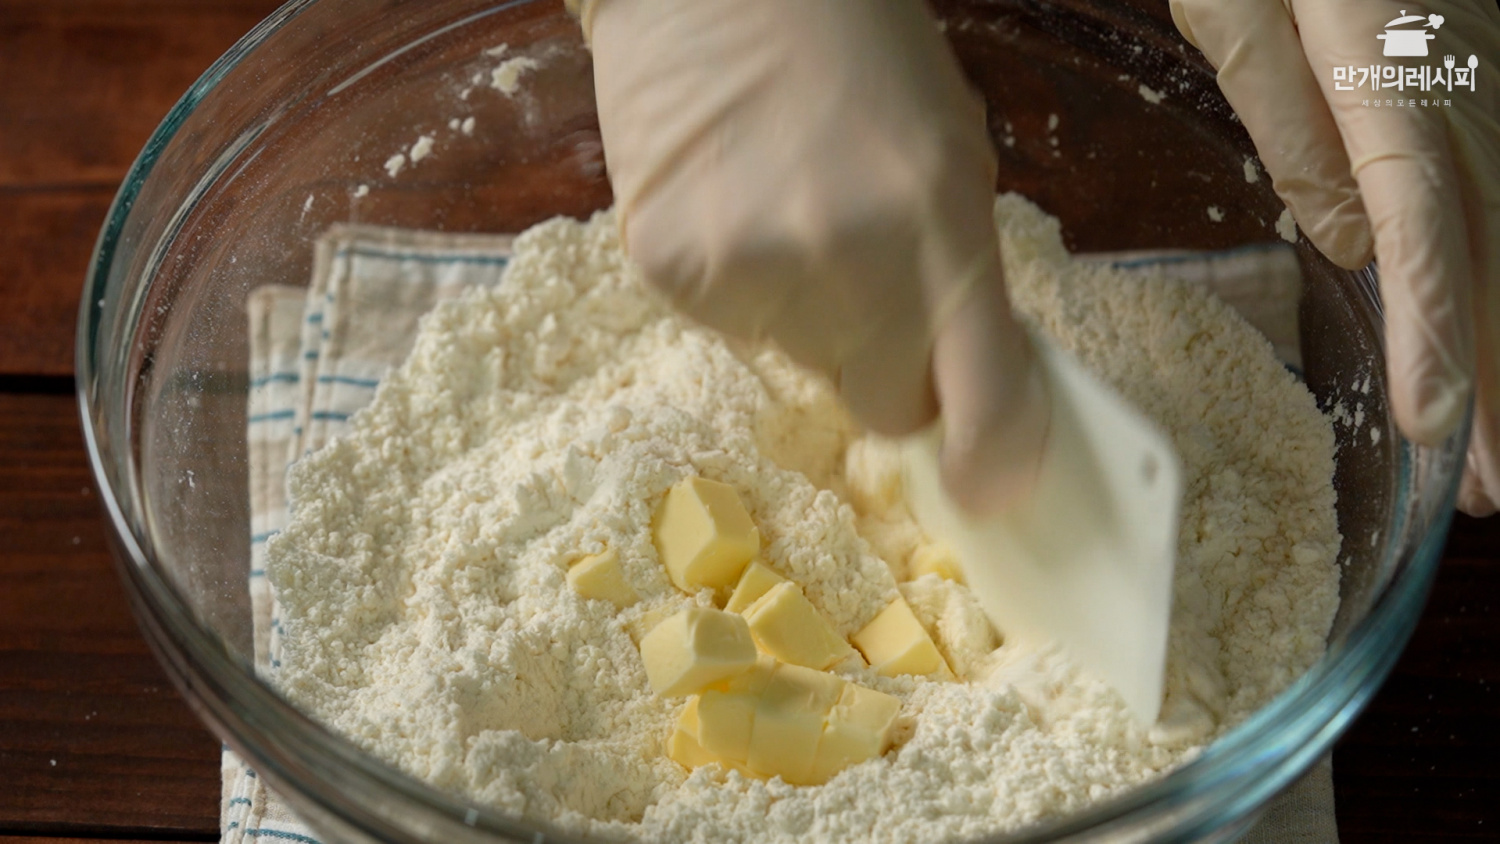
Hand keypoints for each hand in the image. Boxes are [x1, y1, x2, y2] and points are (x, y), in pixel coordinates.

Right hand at [583, 0, 1049, 511]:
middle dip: (883, 365)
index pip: (983, 396)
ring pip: (796, 360)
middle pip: (879, 403)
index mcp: (943, 224)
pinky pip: (723, 323)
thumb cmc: (853, 50)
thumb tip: (957, 383)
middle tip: (862, 278)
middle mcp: (851, 264)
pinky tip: (729, 202)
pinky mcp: (670, 270)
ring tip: (782, 202)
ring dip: (800, 309)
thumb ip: (958, 270)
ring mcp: (752, 272)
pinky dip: (731, 282)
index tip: (985, 488)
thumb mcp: (949, 148)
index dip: (990, 457)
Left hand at [1170, 0, 1499, 515]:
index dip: (1436, 336)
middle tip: (1484, 484)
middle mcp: (1465, 92)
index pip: (1425, 234)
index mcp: (1396, 83)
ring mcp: (1489, 84)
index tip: (1431, 426)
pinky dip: (1496, 274)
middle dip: (1492, 374)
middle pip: (1491, 250)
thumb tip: (1346, 243)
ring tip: (1492, 443)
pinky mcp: (1482, 77)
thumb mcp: (1243, 12)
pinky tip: (1484, 329)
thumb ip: (1296, 127)